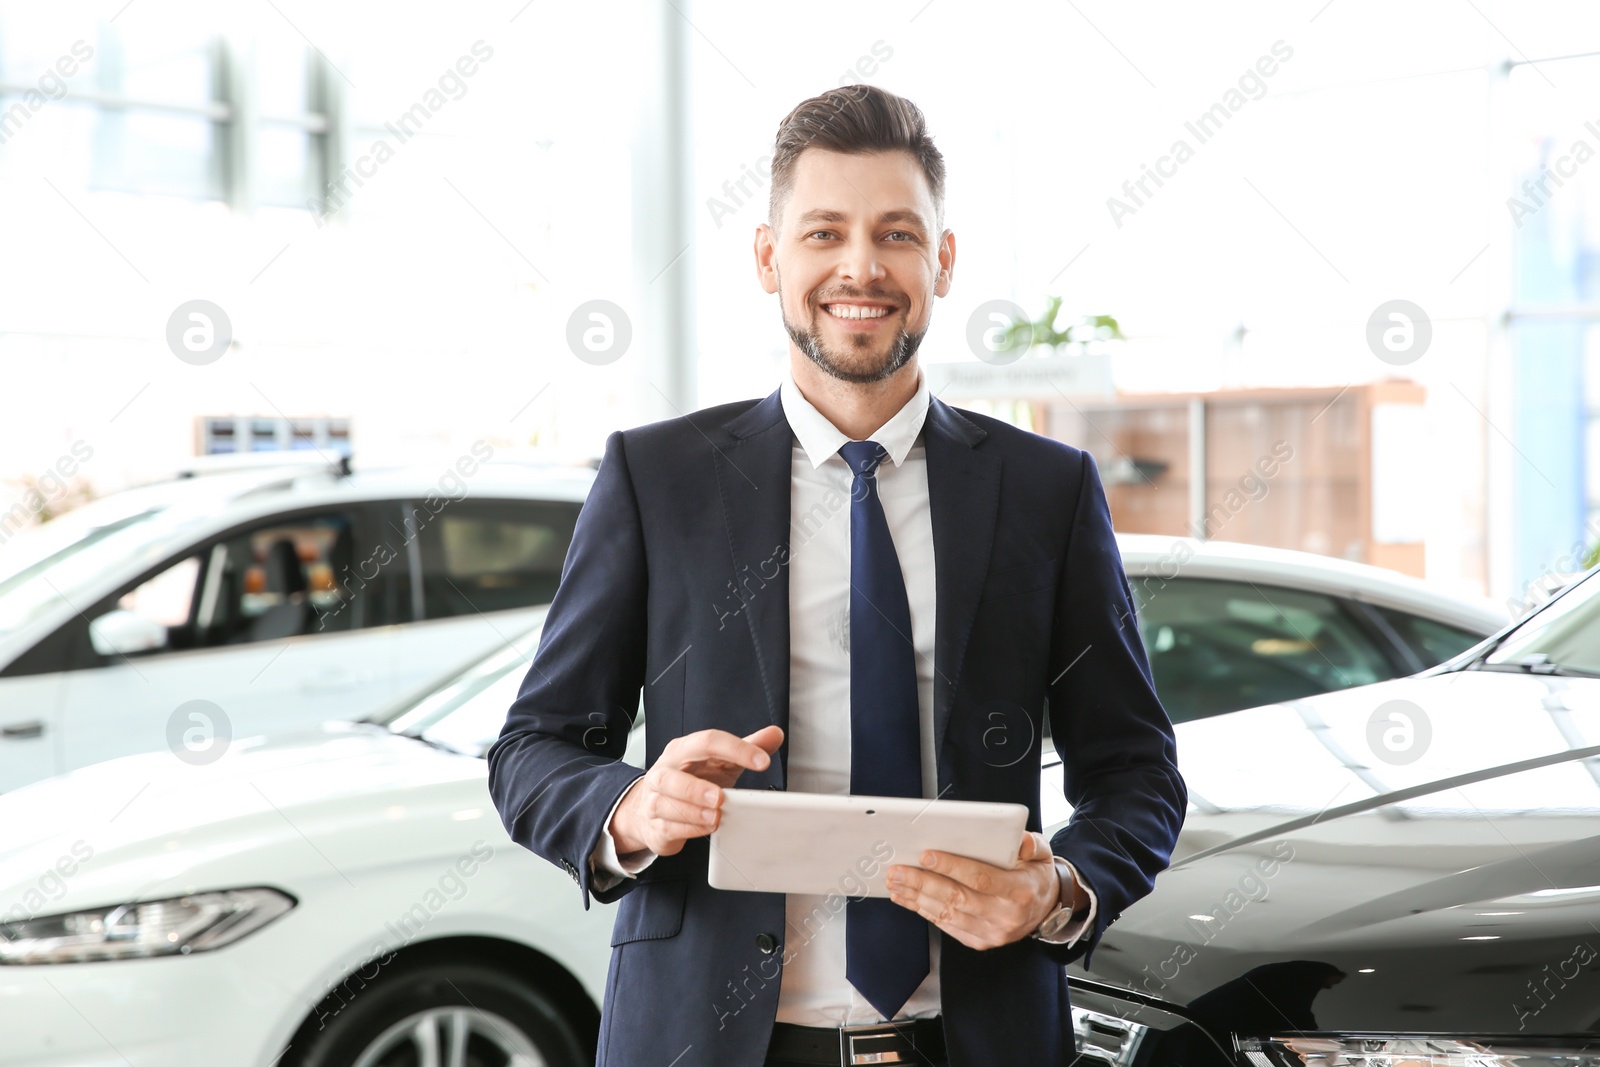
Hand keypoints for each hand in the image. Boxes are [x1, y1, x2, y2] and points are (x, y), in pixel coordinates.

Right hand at [609, 725, 783, 856]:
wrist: (652, 807)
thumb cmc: (691, 779)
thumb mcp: (720, 762)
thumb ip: (747, 747)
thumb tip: (774, 734)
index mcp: (682, 750)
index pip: (707, 742)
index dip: (736, 749)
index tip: (762, 761)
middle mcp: (664, 772)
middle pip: (672, 776)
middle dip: (695, 788)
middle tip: (721, 797)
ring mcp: (655, 798)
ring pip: (666, 804)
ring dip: (694, 812)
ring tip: (716, 817)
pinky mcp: (655, 823)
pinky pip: (669, 827)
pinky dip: (690, 829)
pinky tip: (708, 828)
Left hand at [884, 830, 1060, 949]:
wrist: (1046, 908)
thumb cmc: (1036, 875)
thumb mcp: (1042, 853)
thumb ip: (1031, 843)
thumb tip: (1018, 841)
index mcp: (1019, 891)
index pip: (980, 878)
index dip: (951, 867)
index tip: (925, 855)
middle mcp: (1005, 916)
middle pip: (956, 898)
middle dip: (922, 883)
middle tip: (897, 870)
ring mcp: (992, 933)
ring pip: (947, 915)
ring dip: (917, 898)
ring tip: (896, 883)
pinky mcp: (980, 942)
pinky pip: (947, 926)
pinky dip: (925, 912)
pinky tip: (909, 899)